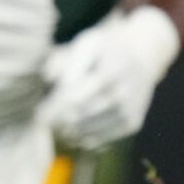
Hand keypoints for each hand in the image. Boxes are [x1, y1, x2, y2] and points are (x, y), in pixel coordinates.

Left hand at [39, 6, 180, 149]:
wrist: (143, 58)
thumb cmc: (106, 50)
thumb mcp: (88, 44)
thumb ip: (67, 61)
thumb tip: (47, 78)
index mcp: (110, 71)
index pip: (74, 98)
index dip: (53, 107)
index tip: (39, 111)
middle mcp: (123, 93)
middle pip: (80, 116)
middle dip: (58, 120)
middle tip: (45, 120)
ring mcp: (129, 110)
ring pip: (89, 131)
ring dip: (69, 131)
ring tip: (59, 125)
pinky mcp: (133, 124)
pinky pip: (102, 139)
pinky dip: (85, 138)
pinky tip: (76, 130)